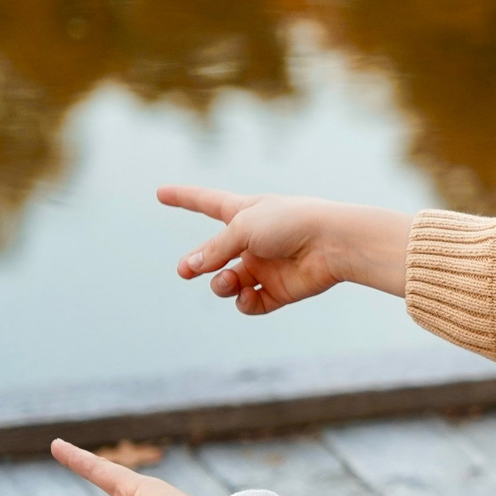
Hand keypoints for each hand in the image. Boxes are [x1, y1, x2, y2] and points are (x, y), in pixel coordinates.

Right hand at [159, 186, 412, 313]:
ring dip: (221, 284)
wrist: (334, 244)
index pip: (207, 203)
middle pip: (213, 254)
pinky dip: (244, 302)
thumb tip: (189, 267)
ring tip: (230, 280)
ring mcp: (265, 266)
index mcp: (245, 213)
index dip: (183, 198)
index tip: (160, 192)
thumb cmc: (291, 223)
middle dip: (195, 264)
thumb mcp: (243, 227)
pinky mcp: (278, 290)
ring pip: (227, 282)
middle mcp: (253, 240)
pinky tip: (248, 294)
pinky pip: (251, 302)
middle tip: (185, 271)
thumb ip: (214, 248)